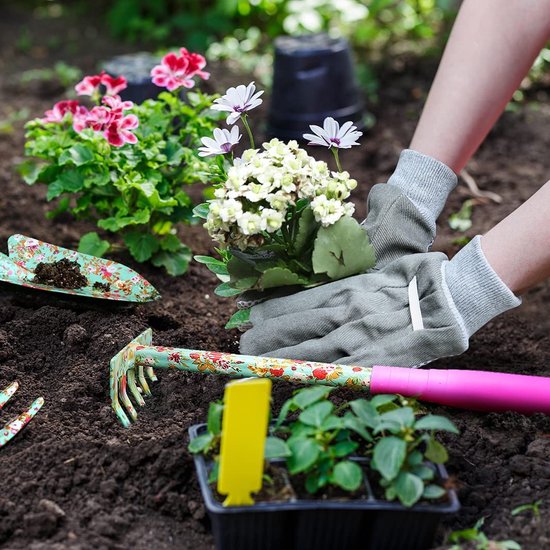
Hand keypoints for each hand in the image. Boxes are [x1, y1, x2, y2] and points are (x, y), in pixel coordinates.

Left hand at [240, 236, 519, 366]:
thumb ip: (350, 286)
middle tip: (243, 345)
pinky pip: (338, 367)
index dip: (273, 312)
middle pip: (298, 326)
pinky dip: (314, 373)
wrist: (449, 299)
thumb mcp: (377, 274)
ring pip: (310, 348)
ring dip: (281, 355)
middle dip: (268, 336)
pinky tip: (294, 376)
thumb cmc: (414, 281)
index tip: (251, 316)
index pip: (299, 303)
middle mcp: (346, 312)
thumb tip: (324, 295)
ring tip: (255, 360)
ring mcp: (358, 335)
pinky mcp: (374, 357)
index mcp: (346, 291)